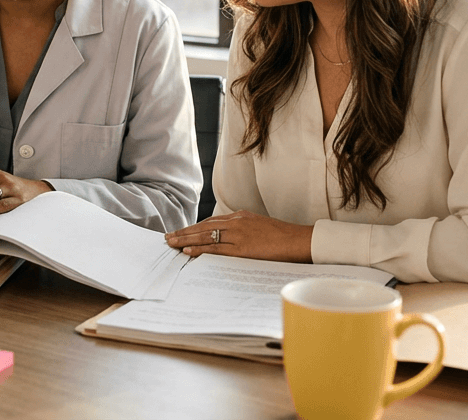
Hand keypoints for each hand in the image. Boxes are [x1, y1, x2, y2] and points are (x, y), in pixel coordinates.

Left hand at [164, 210, 313, 262]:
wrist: (298, 240)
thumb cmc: (282, 237)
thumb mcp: (258, 226)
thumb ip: (242, 229)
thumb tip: (228, 238)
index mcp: (240, 216)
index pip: (210, 221)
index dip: (193, 227)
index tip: (181, 231)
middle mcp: (236, 222)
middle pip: (203, 226)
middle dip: (184, 232)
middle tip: (168, 237)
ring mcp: (238, 234)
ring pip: (205, 236)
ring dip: (186, 240)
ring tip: (172, 244)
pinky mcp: (242, 248)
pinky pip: (216, 249)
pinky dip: (200, 250)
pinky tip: (188, 251)